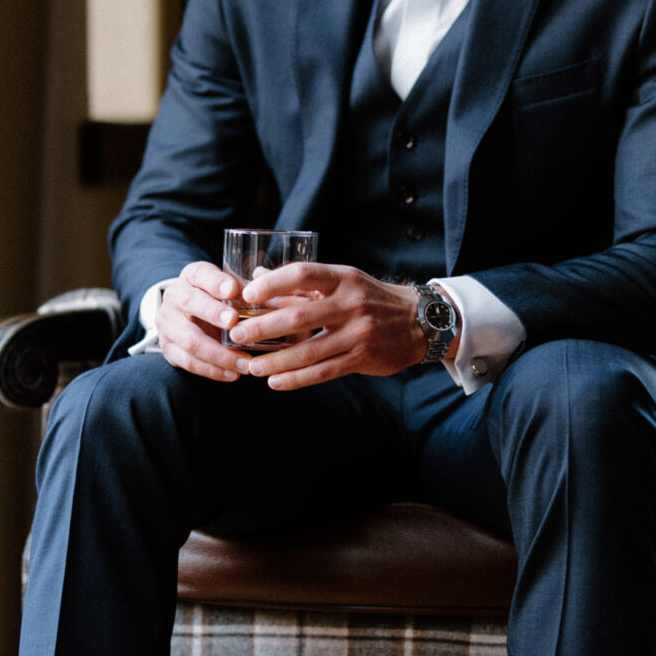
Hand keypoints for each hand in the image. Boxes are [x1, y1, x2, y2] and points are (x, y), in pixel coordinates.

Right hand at [155, 260, 252, 381]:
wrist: (187, 316)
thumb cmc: (217, 300)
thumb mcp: (229, 288)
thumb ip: (245, 290)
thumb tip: (271, 297)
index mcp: (191, 276)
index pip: (200, 273)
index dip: (215, 282)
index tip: (233, 290)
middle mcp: (174, 296)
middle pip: (189, 302)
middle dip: (212, 314)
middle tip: (234, 324)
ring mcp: (168, 324)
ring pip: (190, 340)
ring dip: (220, 354)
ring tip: (245, 363)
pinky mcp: (168, 348)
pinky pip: (189, 362)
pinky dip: (213, 370)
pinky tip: (233, 374)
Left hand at [230, 263, 426, 390]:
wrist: (419, 322)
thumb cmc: (370, 297)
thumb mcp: (343, 280)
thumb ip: (303, 283)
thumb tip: (257, 276)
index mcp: (343, 278)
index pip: (303, 274)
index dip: (272, 283)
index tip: (247, 293)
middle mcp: (351, 304)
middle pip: (299, 317)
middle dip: (262, 328)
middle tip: (236, 335)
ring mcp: (358, 333)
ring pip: (308, 351)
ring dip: (275, 361)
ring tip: (251, 367)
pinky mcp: (362, 358)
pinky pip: (323, 372)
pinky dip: (296, 379)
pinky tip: (275, 382)